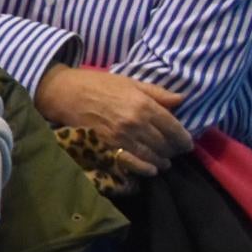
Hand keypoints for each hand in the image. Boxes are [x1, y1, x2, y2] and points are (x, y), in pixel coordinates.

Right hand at [35, 66, 192, 179]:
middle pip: (165, 145)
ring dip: (162, 161)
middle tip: (175, 152)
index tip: (187, 143)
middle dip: (174, 150)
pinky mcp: (107, 147)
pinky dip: (145, 169)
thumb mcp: (130, 82)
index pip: (174, 128)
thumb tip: (182, 100)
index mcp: (144, 105)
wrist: (64, 93)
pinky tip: (151, 169)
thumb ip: (157, 93)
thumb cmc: (97, 84)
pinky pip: (133, 163)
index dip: (184, 139)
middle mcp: (136, 124)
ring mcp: (121, 138)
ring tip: (165, 161)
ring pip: (151, 156)